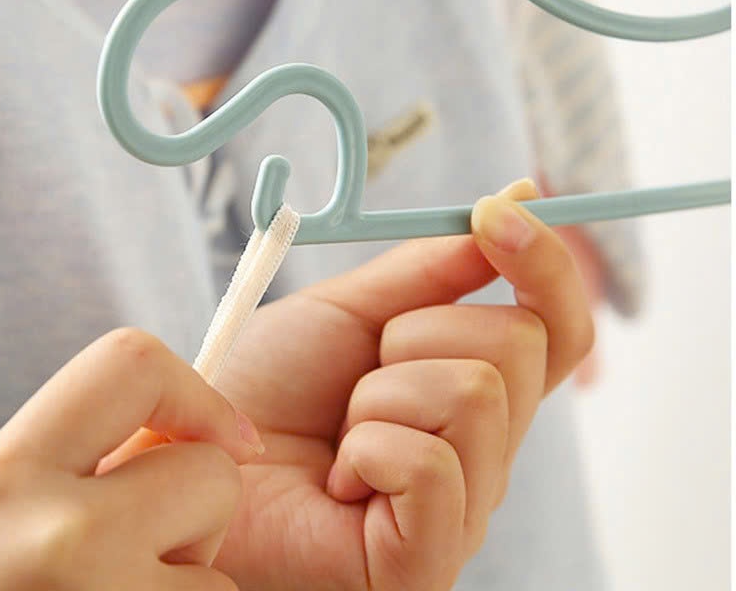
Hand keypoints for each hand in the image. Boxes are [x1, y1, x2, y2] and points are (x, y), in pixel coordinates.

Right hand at [0, 328, 263, 590]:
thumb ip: (80, 461)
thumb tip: (203, 430)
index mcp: (3, 481)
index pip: (131, 366)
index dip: (195, 392)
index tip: (227, 433)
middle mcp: (54, 544)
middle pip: (214, 476)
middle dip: (197, 510)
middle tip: (132, 550)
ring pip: (221, 574)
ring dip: (184, 587)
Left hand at [108, 178, 593, 590]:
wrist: (198, 458)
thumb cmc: (268, 389)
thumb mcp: (350, 308)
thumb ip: (433, 267)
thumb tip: (519, 201)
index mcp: (471, 389)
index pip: (557, 327)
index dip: (544, 263)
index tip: (500, 212)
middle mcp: (485, 450)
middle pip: (521, 346)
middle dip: (417, 330)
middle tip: (361, 371)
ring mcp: (464, 509)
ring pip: (475, 393)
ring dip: (380, 391)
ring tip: (341, 431)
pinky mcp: (429, 561)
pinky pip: (432, 465)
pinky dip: (367, 450)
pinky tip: (339, 479)